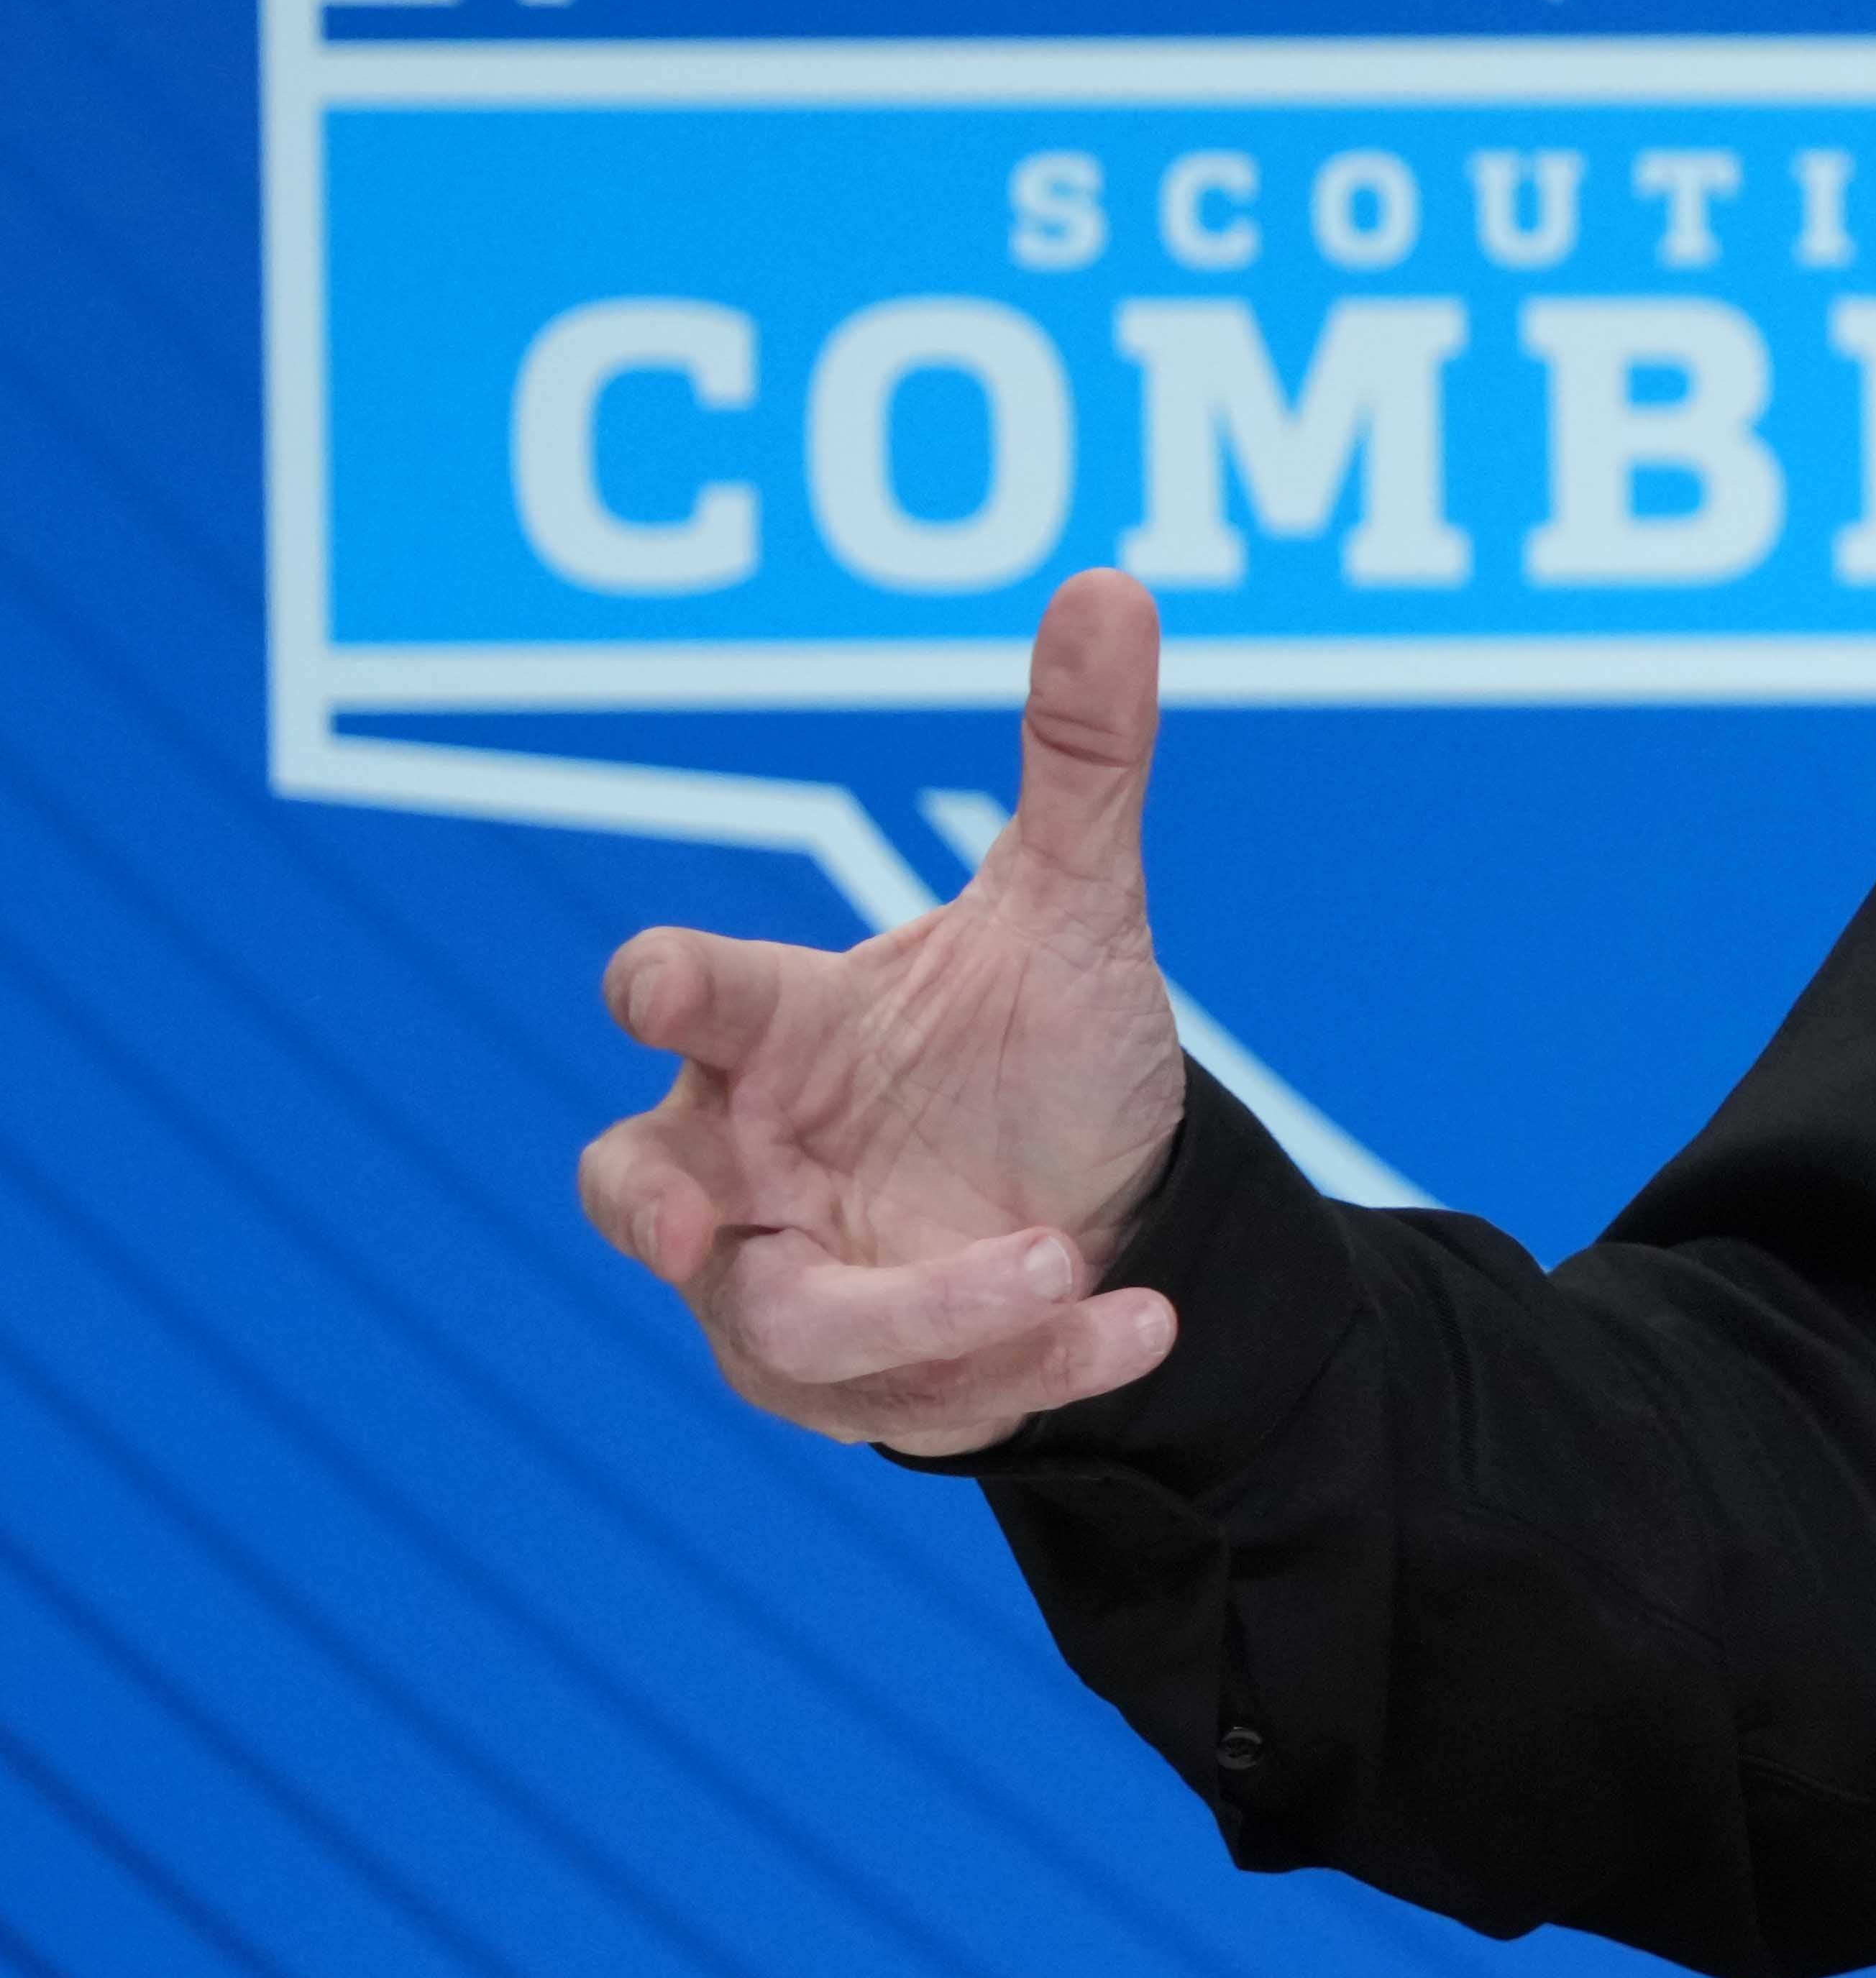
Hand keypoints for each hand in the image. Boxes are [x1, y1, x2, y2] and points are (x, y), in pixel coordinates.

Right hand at [580, 568, 1194, 1453]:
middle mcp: (752, 1163)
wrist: (1109, 1187)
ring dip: (916, 1306)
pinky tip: (1139, 1322)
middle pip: (633, 1189)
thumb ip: (1083, 758)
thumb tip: (1114, 582)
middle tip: (692, 1228)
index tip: (649, 983)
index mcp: (784, 1034)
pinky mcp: (866, 1386)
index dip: (662, 988)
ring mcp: (791, 1284)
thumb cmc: (1040, 1043)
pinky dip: (1039, 1362)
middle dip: (651, 1214)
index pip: (691, 999)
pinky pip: (922, 1396)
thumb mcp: (1080, 906)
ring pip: (784, 1323)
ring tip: (1054, 1262)